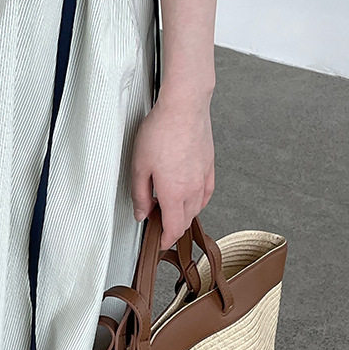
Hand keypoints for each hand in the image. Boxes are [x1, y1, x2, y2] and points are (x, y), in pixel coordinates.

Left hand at [130, 89, 214, 249]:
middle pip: (185, 220)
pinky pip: (206, 193)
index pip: (173, 228)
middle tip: (157, 222)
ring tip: (169, 208)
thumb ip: (140, 195)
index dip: (166, 240)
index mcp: (173, 194)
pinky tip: (190, 196)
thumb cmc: (160, 132)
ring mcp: (203, 178)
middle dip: (172, 227)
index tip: (159, 242)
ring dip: (184, 214)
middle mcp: (192, 190)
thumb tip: (141, 213)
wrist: (184, 107)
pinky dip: (198, 201)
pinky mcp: (209, 166)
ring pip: (197, 208)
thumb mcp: (138, 166)